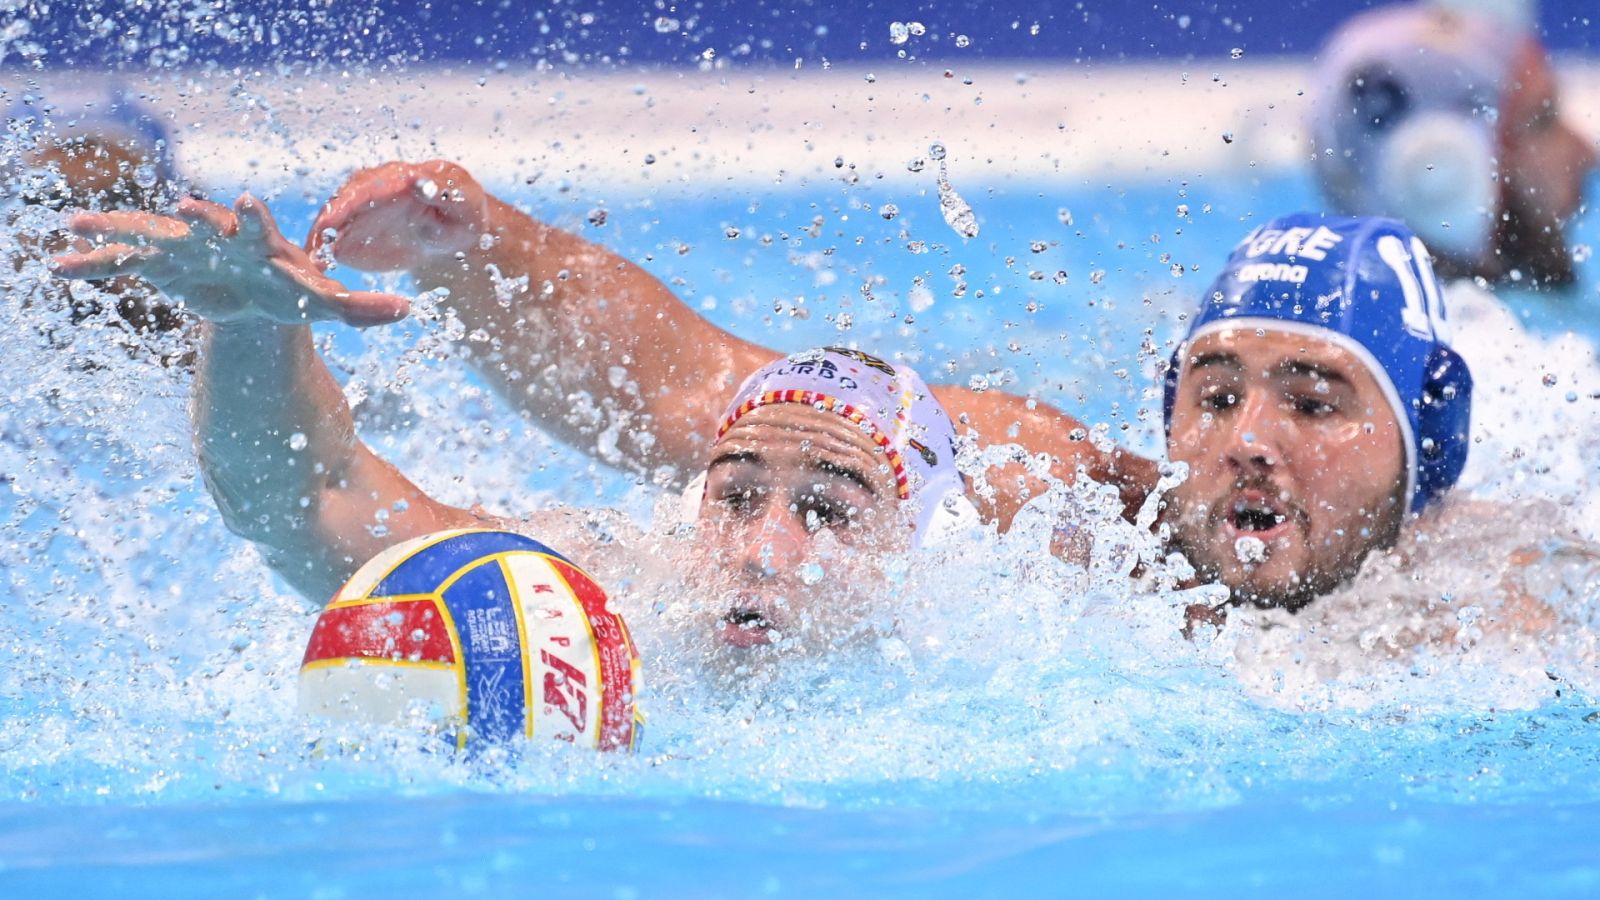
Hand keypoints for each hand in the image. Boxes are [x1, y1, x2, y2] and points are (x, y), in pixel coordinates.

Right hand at [52, 195, 409, 326]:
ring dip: (120, 232)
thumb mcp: (324, 304)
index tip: (250, 203)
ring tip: (78, 225)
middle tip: (178, 210)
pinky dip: (96, 264)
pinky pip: (124, 264)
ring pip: (151, 238)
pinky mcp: (159, 266)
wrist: (251, 288)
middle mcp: (218, 238)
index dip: (254, 218)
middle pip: (202, 227)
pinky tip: (61, 265)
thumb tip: (410, 311)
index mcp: (259, 244)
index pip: (260, 228)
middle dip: (189, 219)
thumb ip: (362, 308)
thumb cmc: (291, 289)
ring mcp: (184, 250)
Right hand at [307, 160, 490, 272]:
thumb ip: (447, 192)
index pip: (369, 187)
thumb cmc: (464, 213)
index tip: (331, 220)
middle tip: (312, 246)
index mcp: (400, 178)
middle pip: (342, 202)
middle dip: (326, 222)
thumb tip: (422, 181)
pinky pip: (334, 239)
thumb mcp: (465, 204)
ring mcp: (359, 208)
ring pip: (334, 220)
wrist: (454, 231)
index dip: (348, 203)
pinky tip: (315, 270)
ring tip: (308, 261)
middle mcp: (372, 189)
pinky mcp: (354, 230)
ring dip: (320, 239)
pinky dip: (322, 253)